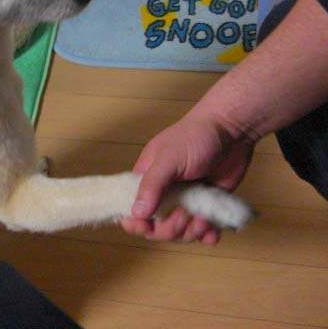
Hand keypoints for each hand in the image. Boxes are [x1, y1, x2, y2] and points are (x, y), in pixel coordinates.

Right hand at [120, 113, 253, 244]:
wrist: (231, 130)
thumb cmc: (194, 137)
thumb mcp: (168, 160)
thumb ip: (152, 185)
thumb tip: (136, 212)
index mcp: (147, 181)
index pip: (132, 210)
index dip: (136, 223)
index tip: (147, 227)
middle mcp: (164, 194)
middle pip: (157, 227)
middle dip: (170, 228)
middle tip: (184, 216)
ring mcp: (186, 201)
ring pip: (181, 232)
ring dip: (191, 232)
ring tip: (203, 218)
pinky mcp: (207, 205)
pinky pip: (203, 229)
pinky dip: (208, 234)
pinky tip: (213, 232)